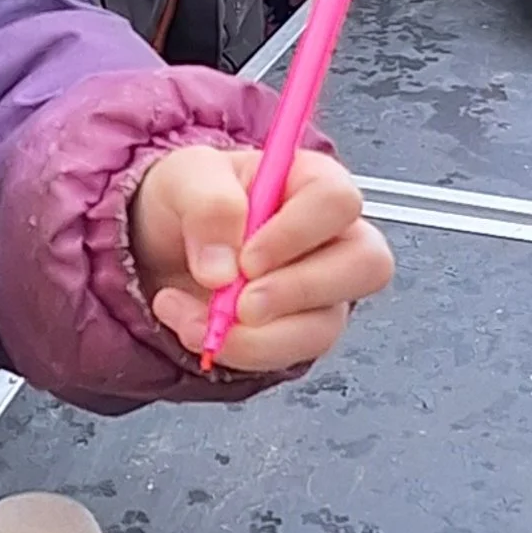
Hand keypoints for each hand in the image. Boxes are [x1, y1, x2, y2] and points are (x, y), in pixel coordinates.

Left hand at [130, 142, 394, 375]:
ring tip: (201, 319)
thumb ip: (208, 205)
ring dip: (258, 335)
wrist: (166, 243)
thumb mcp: (184, 178)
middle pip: (366, 266)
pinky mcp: (301, 329)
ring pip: (328, 324)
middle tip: (240, 303)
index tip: (247, 259)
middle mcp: (332, 235)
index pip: (337, 201)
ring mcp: (324, 288)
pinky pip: (293, 354)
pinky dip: (242, 350)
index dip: (298, 233)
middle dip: (296, 292)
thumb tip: (222, 268)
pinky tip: (198, 328)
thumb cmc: (192, 197)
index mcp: (313, 181)